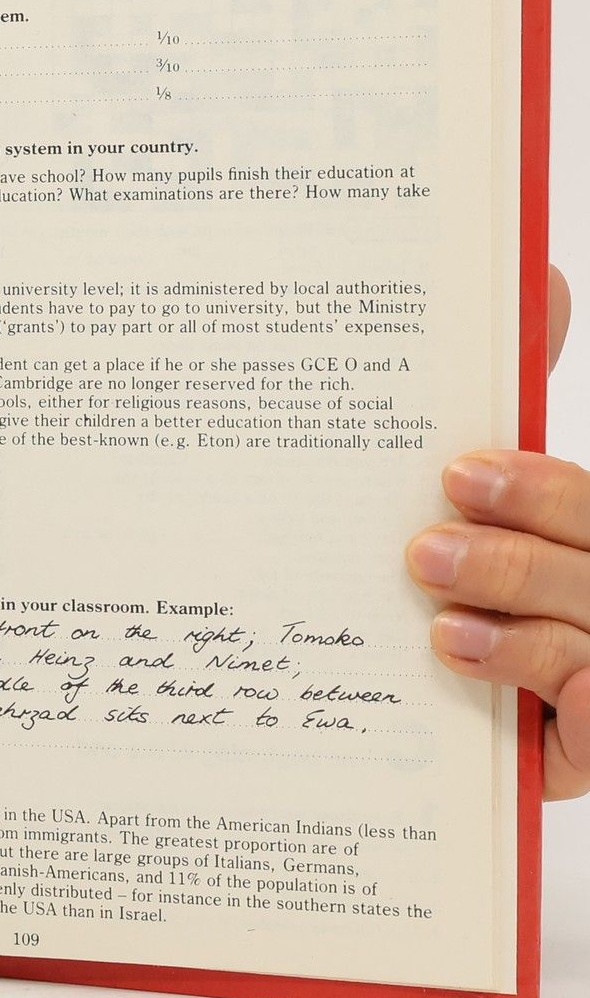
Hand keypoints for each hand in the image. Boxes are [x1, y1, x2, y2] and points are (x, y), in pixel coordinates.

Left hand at [408, 267, 586, 797]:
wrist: (488, 720)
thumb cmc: (485, 589)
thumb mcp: (489, 501)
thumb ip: (508, 411)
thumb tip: (538, 277)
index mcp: (585, 537)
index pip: (584, 506)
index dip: (538, 488)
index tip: (459, 471)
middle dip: (515, 552)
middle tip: (424, 543)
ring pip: (589, 640)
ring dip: (517, 622)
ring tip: (436, 611)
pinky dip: (548, 692)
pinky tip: (484, 664)